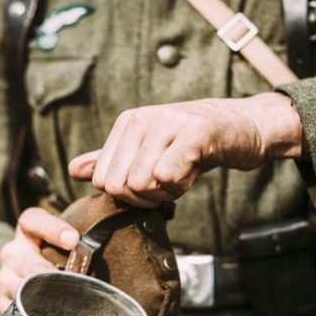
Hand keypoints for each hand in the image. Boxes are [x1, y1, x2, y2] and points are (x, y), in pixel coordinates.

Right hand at [0, 207, 79, 311]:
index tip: (74, 240)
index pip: (32, 220)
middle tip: (62, 277)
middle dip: (40, 268)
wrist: (37, 281)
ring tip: (55, 302)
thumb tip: (126, 228)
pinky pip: (9, 311)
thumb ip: (87, 238)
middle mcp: (13, 252)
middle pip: (18, 256)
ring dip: (31, 293)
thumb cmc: (64, 258)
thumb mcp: (70, 244)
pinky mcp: (3, 303)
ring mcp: (5, 278)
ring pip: (11, 284)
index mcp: (29, 231)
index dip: (51, 227)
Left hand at [68, 92, 302, 205]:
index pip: (104, 180)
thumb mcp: (147, 148)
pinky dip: (181, 185)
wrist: (242, 127)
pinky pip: (168, 175)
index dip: (129, 193)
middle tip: (170, 180)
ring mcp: (167, 123)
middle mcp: (142, 118)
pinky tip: (193, 171)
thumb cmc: (194, 142)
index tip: (154, 180)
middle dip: (147, 197)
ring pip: (142, 184)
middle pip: (120, 186)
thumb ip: (110, 160)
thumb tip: (73, 170)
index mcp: (127, 123)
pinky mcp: (193, 133)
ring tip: (184, 172)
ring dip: (167, 192)